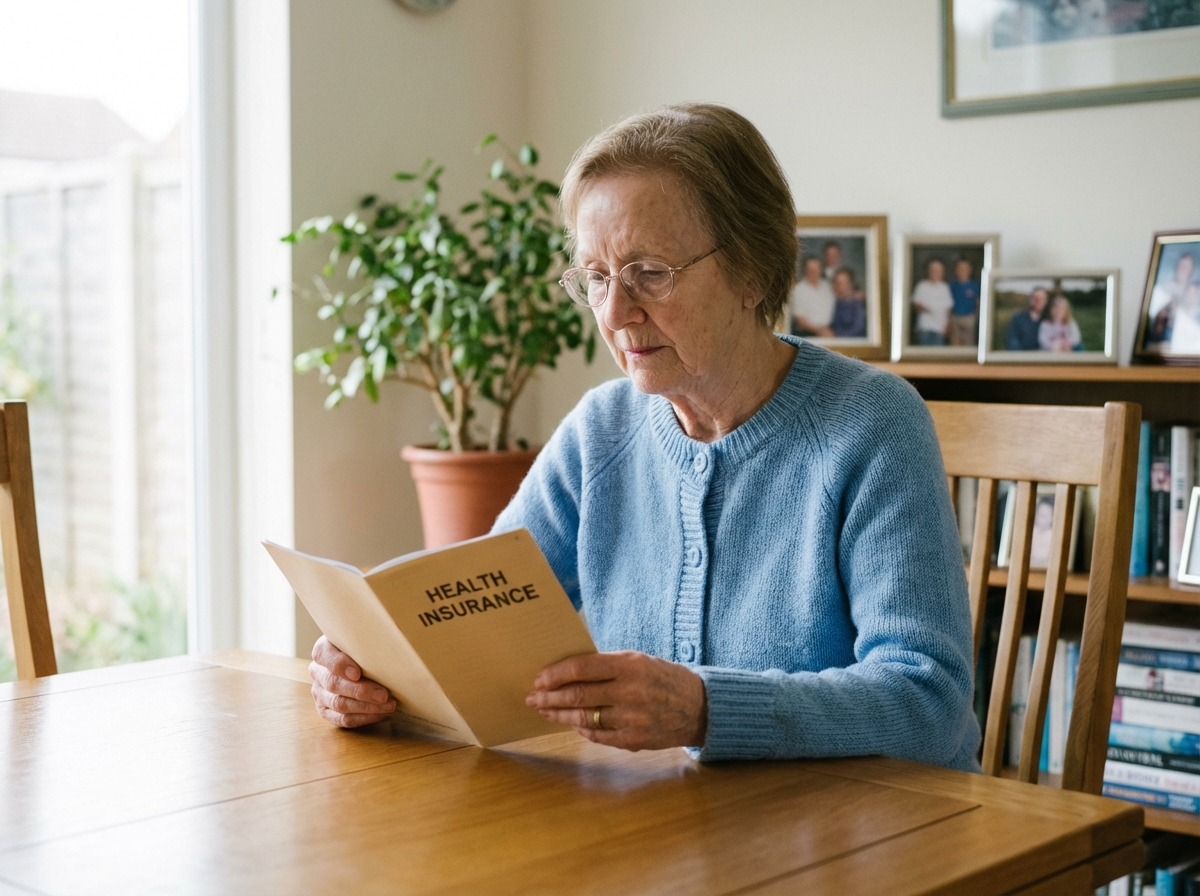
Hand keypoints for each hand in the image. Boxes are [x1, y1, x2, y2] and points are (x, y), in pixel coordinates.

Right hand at [309, 635, 396, 727]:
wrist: (359, 661)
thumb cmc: (364, 648)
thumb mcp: (363, 638)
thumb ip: (369, 639)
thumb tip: (392, 641)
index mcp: (323, 650)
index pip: (324, 655)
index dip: (340, 665)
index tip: (357, 673)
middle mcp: (318, 672)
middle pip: (334, 684)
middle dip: (361, 691)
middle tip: (384, 695)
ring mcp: (320, 693)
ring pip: (339, 704)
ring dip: (367, 707)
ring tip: (389, 705)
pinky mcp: (326, 711)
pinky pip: (343, 719)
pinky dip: (364, 718)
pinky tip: (382, 714)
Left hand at [525, 651, 706, 750]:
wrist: (700, 707)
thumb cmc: (663, 678)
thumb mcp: (639, 660)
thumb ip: (607, 665)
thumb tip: (568, 671)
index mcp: (630, 665)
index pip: (582, 667)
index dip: (556, 674)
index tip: (539, 678)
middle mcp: (630, 691)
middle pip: (578, 695)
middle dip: (549, 697)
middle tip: (532, 698)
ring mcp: (632, 719)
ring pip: (584, 718)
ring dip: (559, 715)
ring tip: (545, 711)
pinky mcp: (634, 740)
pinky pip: (597, 735)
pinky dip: (581, 729)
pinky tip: (571, 723)